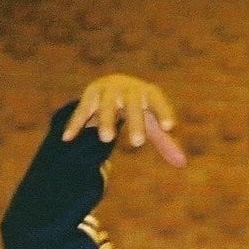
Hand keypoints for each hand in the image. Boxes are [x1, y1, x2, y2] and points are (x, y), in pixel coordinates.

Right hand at [61, 73, 186, 167]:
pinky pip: (82, 110)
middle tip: (138, 144)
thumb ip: (165, 141)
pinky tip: (67, 139)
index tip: (169, 126)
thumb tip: (182, 163)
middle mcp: (127, 89)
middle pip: (132, 104)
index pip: (157, 100)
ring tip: (107, 140)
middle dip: (135, 122)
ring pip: (106, 105)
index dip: (163, 111)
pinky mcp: (90, 95)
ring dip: (105, 120)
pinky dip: (75, 124)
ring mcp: (107, 90)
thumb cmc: (139, 107)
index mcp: (146, 93)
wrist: (115, 84)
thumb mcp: (152, 121)